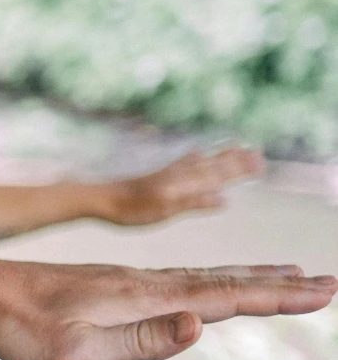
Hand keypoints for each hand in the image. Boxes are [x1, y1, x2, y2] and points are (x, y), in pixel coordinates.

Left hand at [0, 260, 331, 359]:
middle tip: (330, 283)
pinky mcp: (110, 284)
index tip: (325, 292)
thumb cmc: (21, 330)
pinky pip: (177, 279)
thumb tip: (201, 325)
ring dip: (249, 277)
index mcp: (145, 297)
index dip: (278, 297)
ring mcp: (128, 280)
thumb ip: (140, 341)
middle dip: (279, 284)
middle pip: (225, 281)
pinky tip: (211, 285)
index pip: (226, 297)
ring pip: (203, 277)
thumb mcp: (77, 352)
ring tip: (288, 275)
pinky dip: (211, 279)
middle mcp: (144, 281)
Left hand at [101, 147, 263, 226]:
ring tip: (238, 147)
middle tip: (259, 154)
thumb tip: (225, 200)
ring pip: (201, 162)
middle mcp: (178, 175)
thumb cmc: (130, 209)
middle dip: (236, 161)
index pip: (218, 176)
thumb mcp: (163, 212)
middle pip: (213, 166)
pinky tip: (198, 151)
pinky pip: (184, 162)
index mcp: (184, 184)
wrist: (100, 199)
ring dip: (220, 156)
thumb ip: (194, 203)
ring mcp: (168, 173)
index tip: (261, 163)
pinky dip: (196, 157)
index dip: (239, 170)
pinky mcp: (158, 175)